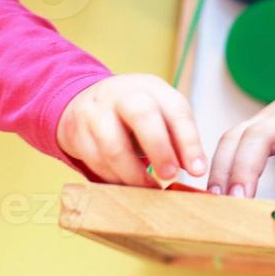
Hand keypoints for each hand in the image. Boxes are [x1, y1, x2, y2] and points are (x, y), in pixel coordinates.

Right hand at [59, 74, 205, 185]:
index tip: (198, 170)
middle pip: (142, 116)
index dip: (189, 142)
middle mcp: (123, 95)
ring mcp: (96, 112)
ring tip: (149, 188)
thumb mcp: (160, 114)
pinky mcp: (76, 133)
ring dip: (134, 174)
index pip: (176, 109)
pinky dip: (114, 178)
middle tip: (171, 176)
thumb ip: (179, 138)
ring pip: (114, 146)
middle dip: (160, 150)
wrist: (86, 100)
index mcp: (152, 88)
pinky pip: (96, 162)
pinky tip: (128, 185)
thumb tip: (196, 169)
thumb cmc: (135, 113)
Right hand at [208, 19, 274, 202]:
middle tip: (239, 202)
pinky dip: (217, 163)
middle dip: (245, 169)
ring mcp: (269, 117)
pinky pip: (229, 139)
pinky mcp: (256, 124)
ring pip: (236, 136)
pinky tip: (214, 190)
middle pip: (259, 136)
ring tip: (218, 201)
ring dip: (223, 168)